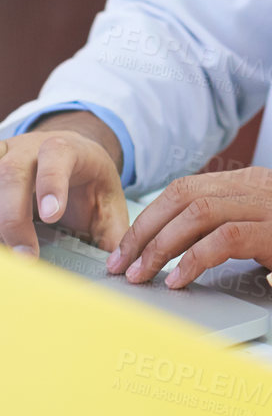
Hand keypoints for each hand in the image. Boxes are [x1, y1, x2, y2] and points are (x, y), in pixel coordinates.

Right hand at [0, 117, 126, 256]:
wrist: (69, 153)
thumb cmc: (87, 179)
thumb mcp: (107, 197)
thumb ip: (112, 229)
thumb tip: (116, 265)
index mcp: (67, 149)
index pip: (57, 155)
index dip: (52, 183)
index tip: (51, 215)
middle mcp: (30, 149)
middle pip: (12, 173)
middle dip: (14, 217)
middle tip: (25, 256)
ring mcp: (4, 157)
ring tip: (8, 259)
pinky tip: (1, 243)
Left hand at [109, 167, 271, 294]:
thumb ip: (242, 221)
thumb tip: (194, 245)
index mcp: (254, 180)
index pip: (187, 188)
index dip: (151, 217)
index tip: (129, 247)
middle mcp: (257, 185)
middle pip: (183, 196)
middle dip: (145, 231)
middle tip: (123, 264)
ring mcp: (269, 203)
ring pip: (197, 213)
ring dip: (160, 247)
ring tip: (143, 275)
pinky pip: (224, 238)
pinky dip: (194, 259)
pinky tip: (180, 279)